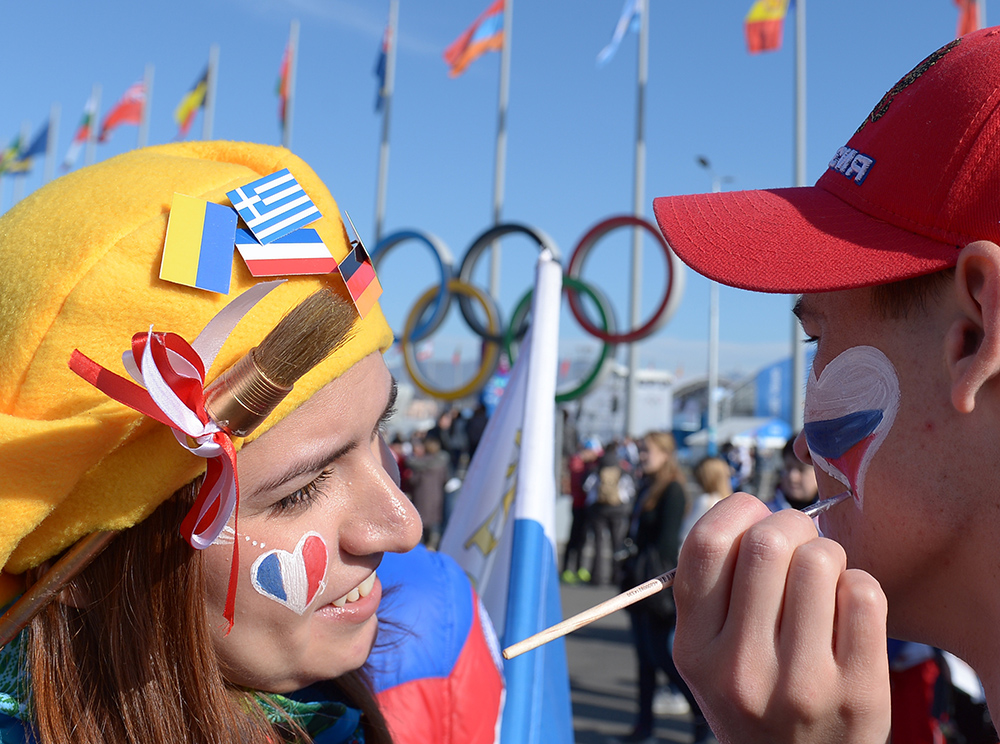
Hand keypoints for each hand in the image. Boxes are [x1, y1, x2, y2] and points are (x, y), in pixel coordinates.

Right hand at [672, 493, 889, 743]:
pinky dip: (859, 584)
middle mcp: (741, 669)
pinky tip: (846, 606)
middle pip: (768, 543)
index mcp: (694, 650)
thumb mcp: (707, 654)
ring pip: (821, 560)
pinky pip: (865, 592)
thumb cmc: (753, 695)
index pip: (706, 545)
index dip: (735, 510)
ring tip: (822, 578)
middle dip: (790, 524)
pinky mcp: (859, 693)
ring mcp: (802, 684)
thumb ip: (714, 588)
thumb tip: (754, 507)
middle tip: (798, 539)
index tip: (753, 515)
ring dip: (827, 553)